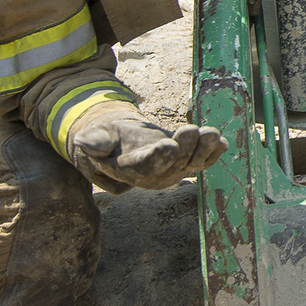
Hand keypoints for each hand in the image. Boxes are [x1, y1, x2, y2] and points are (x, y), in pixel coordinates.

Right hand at [69, 106, 227, 192]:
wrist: (123, 143)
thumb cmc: (109, 138)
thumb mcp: (97, 136)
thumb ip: (95, 140)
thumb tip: (83, 141)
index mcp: (130, 169)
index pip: (145, 166)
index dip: (158, 158)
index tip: (169, 146)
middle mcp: (154, 175)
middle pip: (173, 165)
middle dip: (186, 149)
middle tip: (193, 130)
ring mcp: (173, 171)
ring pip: (192, 164)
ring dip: (204, 150)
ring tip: (212, 134)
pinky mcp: (186, 164)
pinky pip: (203, 162)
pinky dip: (214, 153)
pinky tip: (222, 143)